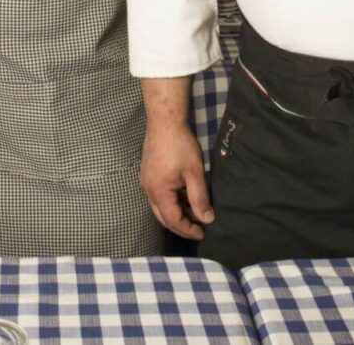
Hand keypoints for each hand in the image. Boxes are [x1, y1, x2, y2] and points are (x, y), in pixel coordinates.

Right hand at [139, 120, 213, 239]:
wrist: (164, 121)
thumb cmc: (180, 145)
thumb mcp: (194, 173)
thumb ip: (200, 198)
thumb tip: (207, 219)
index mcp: (158, 191)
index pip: (173, 220)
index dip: (188, 229)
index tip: (203, 233)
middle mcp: (148, 190)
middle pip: (163, 217)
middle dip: (181, 225)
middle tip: (199, 228)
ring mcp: (146, 182)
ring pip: (161, 207)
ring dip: (177, 213)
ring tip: (196, 212)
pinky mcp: (149, 174)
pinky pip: (159, 196)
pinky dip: (172, 202)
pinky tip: (185, 198)